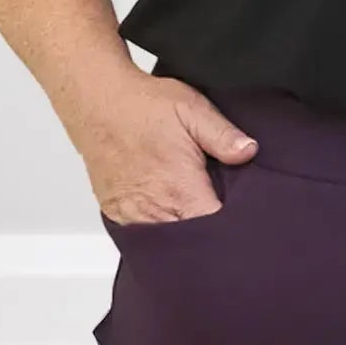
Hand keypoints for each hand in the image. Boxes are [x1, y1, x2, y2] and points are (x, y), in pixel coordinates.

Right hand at [61, 66, 258, 224]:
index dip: (231, 230)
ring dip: (181, 231)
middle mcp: (155, 210)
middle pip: (190, 242)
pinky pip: (143, 234)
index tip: (241, 220)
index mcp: (181, 190)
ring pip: (166, 243)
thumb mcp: (193, 110)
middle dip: (208, 234)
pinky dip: (158, 227)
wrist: (97, 102)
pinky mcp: (116, 214)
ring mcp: (132, 216)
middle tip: (217, 210)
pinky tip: (167, 209)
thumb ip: (224, 136)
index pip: (213, 231)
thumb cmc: (143, 106)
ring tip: (192, 209)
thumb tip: (248, 152)